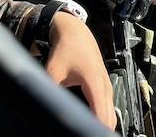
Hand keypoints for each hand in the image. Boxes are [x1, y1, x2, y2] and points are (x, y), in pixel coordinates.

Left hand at [43, 12, 116, 128]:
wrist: (74, 30)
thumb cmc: (65, 48)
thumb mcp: (52, 72)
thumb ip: (50, 92)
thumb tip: (44, 108)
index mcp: (94, 82)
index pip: (101, 116)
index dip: (94, 130)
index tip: (86, 134)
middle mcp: (105, 85)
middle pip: (109, 120)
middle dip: (98, 130)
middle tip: (84, 134)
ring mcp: (107, 85)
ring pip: (110, 115)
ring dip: (101, 125)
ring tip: (87, 131)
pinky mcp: (104, 85)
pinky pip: (108, 108)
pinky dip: (102, 118)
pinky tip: (89, 123)